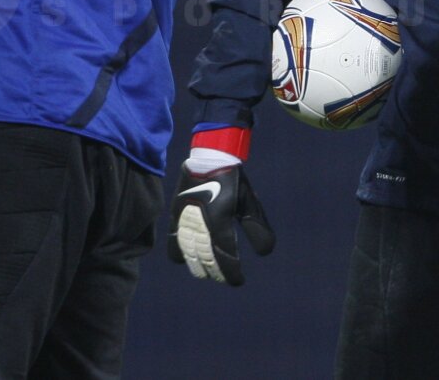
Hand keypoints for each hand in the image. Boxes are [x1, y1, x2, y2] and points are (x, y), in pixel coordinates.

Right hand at [168, 162, 274, 285]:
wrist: (208, 156)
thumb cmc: (233, 179)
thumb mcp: (249, 202)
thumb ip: (257, 227)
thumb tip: (265, 253)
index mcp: (220, 218)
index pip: (224, 255)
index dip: (231, 273)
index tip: (239, 281)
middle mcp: (199, 222)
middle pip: (205, 259)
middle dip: (216, 272)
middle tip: (226, 278)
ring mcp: (183, 218)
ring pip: (188, 254)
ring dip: (199, 266)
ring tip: (208, 272)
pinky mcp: (174, 215)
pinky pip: (173, 242)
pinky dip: (181, 254)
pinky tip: (191, 257)